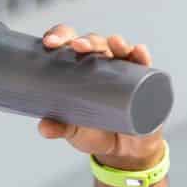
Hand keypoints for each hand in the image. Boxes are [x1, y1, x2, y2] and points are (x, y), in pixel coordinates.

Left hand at [34, 24, 164, 170]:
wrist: (123, 151)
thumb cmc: (94, 132)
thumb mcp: (73, 132)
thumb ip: (59, 128)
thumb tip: (44, 128)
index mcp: (78, 67)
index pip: (68, 42)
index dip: (59, 36)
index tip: (50, 43)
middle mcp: (100, 63)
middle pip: (94, 42)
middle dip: (87, 41)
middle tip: (79, 47)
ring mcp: (122, 70)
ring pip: (119, 49)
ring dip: (117, 43)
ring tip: (114, 43)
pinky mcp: (142, 82)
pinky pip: (143, 65)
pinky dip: (141, 56)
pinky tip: (139, 51)